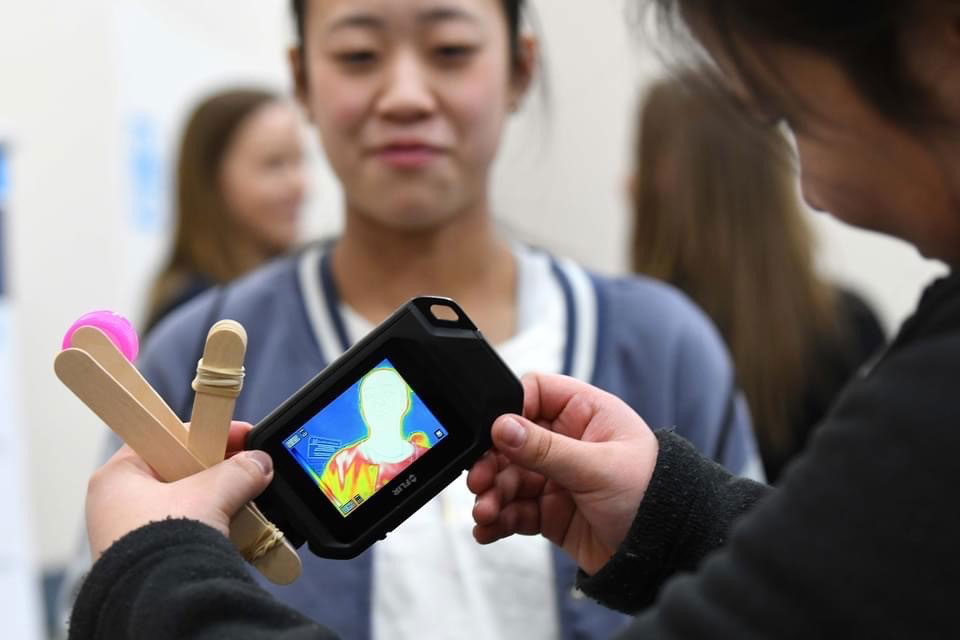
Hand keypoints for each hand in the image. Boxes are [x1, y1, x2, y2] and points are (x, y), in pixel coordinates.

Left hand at [85, 421, 272, 560]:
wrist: (156, 604)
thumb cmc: (161, 546)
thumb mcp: (210, 493)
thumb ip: (238, 471)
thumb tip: (259, 463)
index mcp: (117, 477)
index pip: (167, 438)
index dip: (207, 434)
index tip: (239, 437)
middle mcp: (116, 504)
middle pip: (177, 470)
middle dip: (216, 471)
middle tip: (245, 468)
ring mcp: (129, 534)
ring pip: (183, 503)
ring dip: (216, 500)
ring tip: (244, 500)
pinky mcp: (146, 558)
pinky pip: (184, 530)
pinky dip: (210, 526)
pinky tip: (233, 528)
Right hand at [467, 374, 657, 574]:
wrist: (668, 554)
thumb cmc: (653, 497)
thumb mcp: (598, 468)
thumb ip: (546, 448)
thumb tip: (503, 426)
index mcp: (586, 414)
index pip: (535, 394)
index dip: (509, 410)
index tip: (493, 433)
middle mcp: (568, 442)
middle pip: (512, 441)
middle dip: (492, 462)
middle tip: (479, 480)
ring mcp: (558, 478)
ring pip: (509, 478)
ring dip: (492, 494)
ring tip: (485, 512)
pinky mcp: (551, 512)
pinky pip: (515, 510)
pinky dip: (498, 518)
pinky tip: (488, 527)